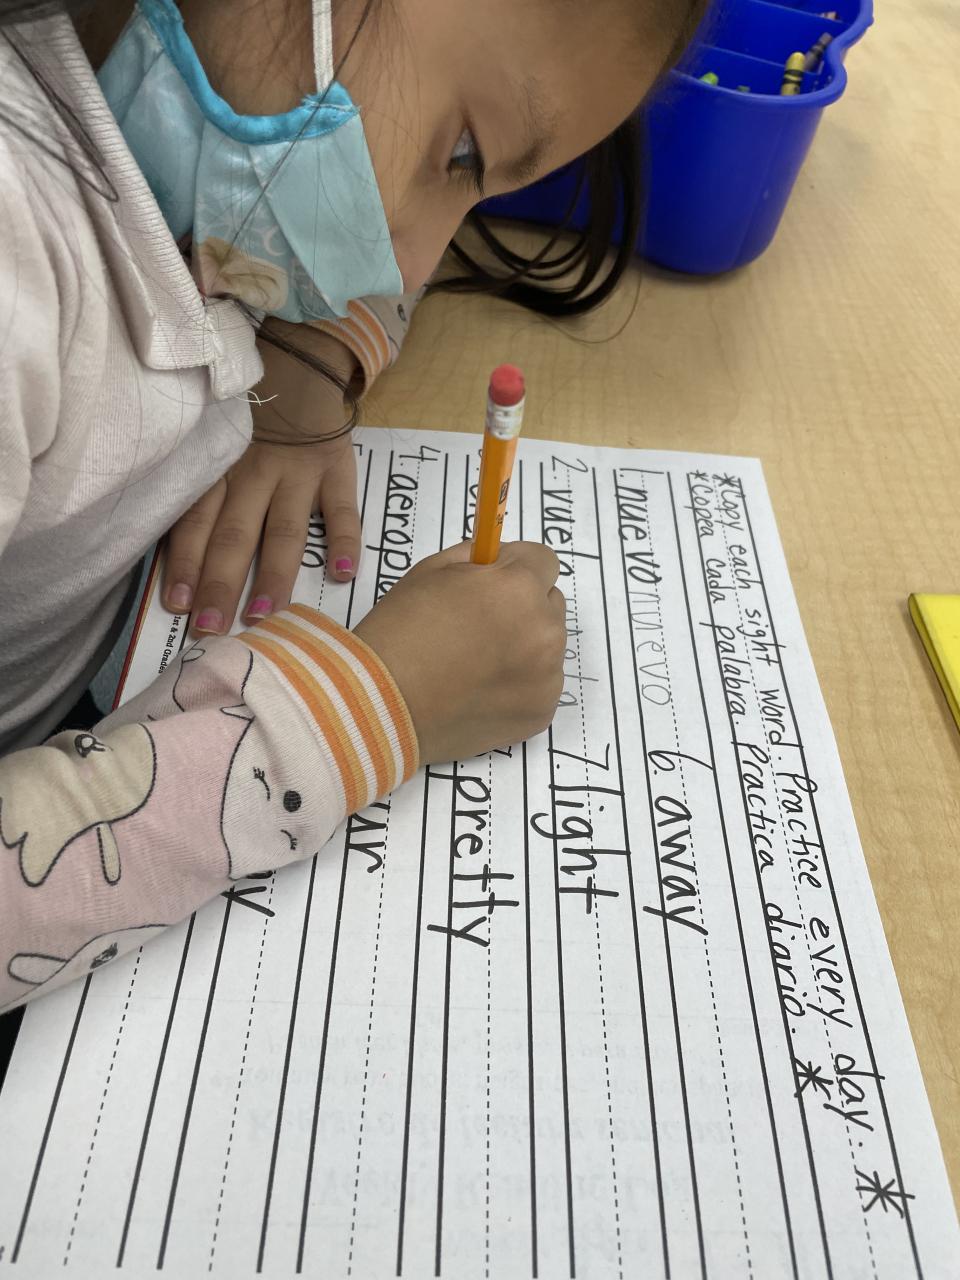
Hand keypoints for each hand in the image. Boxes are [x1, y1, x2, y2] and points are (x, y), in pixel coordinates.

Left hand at [162, 322, 361, 633]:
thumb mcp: (214, 442)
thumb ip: (200, 490)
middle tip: (209, 628)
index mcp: (219, 470)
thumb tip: (172, 554)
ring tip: (264, 615)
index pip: (195, 521)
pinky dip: (343, 540)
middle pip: (234, 535)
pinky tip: (341, 573)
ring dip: (273, 574)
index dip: (184, 563)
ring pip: (283, 530)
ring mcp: (298, 474)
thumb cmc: (249, 418)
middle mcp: (254, 474)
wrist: (302, 362)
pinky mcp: (338, 470)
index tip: (175, 605)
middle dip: (220, 582)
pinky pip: (343, 509)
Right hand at [354, 541, 565, 761]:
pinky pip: (540, 684)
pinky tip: (480, 689)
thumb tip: (497, 559)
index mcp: (519, 588)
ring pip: (547, 647)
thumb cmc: (400, 633)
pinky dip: (519, 684)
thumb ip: (476, 557)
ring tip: (474, 663)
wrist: (383, 705)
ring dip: (523, 647)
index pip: (543, 561)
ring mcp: (547, 677)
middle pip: (549, 604)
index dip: (515, 567)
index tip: (492, 581)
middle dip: (522, 607)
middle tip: (477, 626)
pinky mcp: (541, 712)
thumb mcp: (431, 571)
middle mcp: (545, 632)